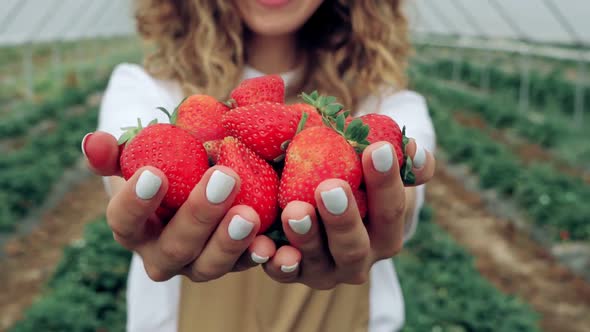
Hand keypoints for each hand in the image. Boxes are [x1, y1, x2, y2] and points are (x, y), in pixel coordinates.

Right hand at [82, 132, 276, 281]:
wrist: (196, 180)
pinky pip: (247, 266)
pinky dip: (260, 257)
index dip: (136, 201)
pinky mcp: (233, 263)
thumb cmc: (164, 167)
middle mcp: (163, 254)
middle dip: (199, 215)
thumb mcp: (140, 155)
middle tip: (223, 179)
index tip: (154, 172)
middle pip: (176, 247)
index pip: (125, 221)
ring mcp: (198, 264)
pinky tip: (272, 243)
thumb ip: (116, 151)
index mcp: (134, 228)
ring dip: (229, 242)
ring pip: (210, 266)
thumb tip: (93, 141)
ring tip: (248, 214)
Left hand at [261, 139, 434, 288]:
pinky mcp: (291, 274)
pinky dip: (274, 261)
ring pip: (317, 261)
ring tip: (294, 210)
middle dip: (343, 219)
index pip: (391, 210)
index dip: (386, 181)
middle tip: (330, 188)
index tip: (377, 149)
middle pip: (354, 246)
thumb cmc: (351, 173)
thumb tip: (412, 149)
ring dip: (306, 237)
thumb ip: (398, 157)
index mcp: (385, 233)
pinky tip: (264, 246)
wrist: (312, 192)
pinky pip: (282, 272)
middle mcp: (359, 259)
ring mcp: (324, 270)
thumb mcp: (373, 163)